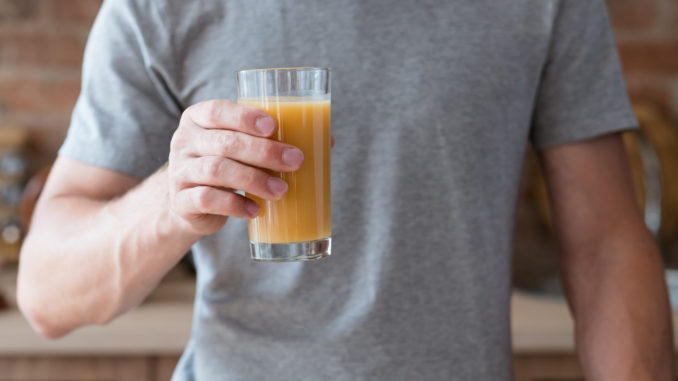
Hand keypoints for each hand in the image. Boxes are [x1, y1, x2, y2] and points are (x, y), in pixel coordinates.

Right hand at [168, 99, 303, 234]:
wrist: (192, 204)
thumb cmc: (227, 165)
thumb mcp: (241, 146)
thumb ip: (274, 138)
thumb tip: (328, 139)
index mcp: (198, 118)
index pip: (216, 110)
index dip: (245, 117)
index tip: (273, 127)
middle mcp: (183, 141)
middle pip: (224, 143)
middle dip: (264, 152)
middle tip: (295, 161)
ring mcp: (179, 172)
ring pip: (216, 171)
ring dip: (254, 180)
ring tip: (281, 190)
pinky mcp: (181, 201)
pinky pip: (207, 200)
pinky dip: (235, 206)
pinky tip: (256, 210)